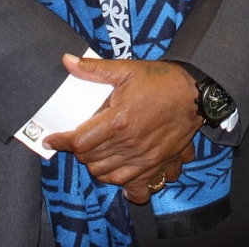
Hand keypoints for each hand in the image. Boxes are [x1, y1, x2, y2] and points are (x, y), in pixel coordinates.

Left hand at [42, 54, 203, 202]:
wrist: (196, 95)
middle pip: (90, 160)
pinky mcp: (156, 165)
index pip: (79, 141)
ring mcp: (144, 158)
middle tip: (77, 140)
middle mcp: (129, 143)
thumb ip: (94, 69)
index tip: (52, 139)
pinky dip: (120, 183)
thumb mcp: (127, 69)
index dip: (61, 141)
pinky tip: (116, 173)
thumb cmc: (161, 80)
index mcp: (119, 120)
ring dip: (96, 166)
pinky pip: (133, 186)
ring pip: (107, 175)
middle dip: (78, 151)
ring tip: (95, 152)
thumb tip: (67, 61)